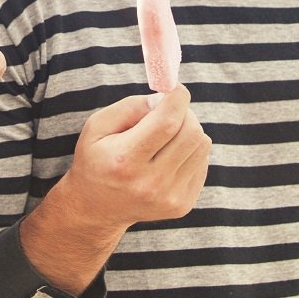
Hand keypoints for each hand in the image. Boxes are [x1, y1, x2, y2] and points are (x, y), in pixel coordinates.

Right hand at [17, 86, 210, 293]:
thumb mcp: (97, 126)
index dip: (177, 99)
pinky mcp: (182, 205)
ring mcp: (169, 197)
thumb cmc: (96, 159)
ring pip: (202, 146)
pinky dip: (190, 151)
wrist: (96, 208)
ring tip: (167, 134)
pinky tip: (169, 155)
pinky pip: (203, 163)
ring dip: (189, 130)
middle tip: (169, 110)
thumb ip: (130, 107)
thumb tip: (163, 100)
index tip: (176, 89)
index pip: (167, 123)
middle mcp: (150, 183)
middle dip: (184, 112)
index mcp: (125, 160)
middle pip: (191, 133)